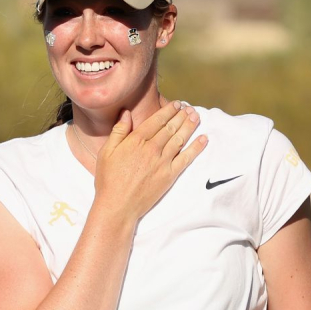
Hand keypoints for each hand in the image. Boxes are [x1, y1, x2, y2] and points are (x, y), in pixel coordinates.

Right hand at [94, 100, 206, 219]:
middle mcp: (152, 148)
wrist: (118, 205)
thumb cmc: (109, 180)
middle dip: (182, 116)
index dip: (168, 110)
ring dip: (190, 126)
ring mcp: (162, 162)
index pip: (157, 120)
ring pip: (180, 139)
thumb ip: (118, 131)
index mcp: (136, 140)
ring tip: (196, 117)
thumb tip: (127, 113)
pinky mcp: (170, 175)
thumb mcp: (107, 152)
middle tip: (189, 108)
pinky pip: (186, 158)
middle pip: (171, 127)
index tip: (176, 104)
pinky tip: (203, 139)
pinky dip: (196, 147)